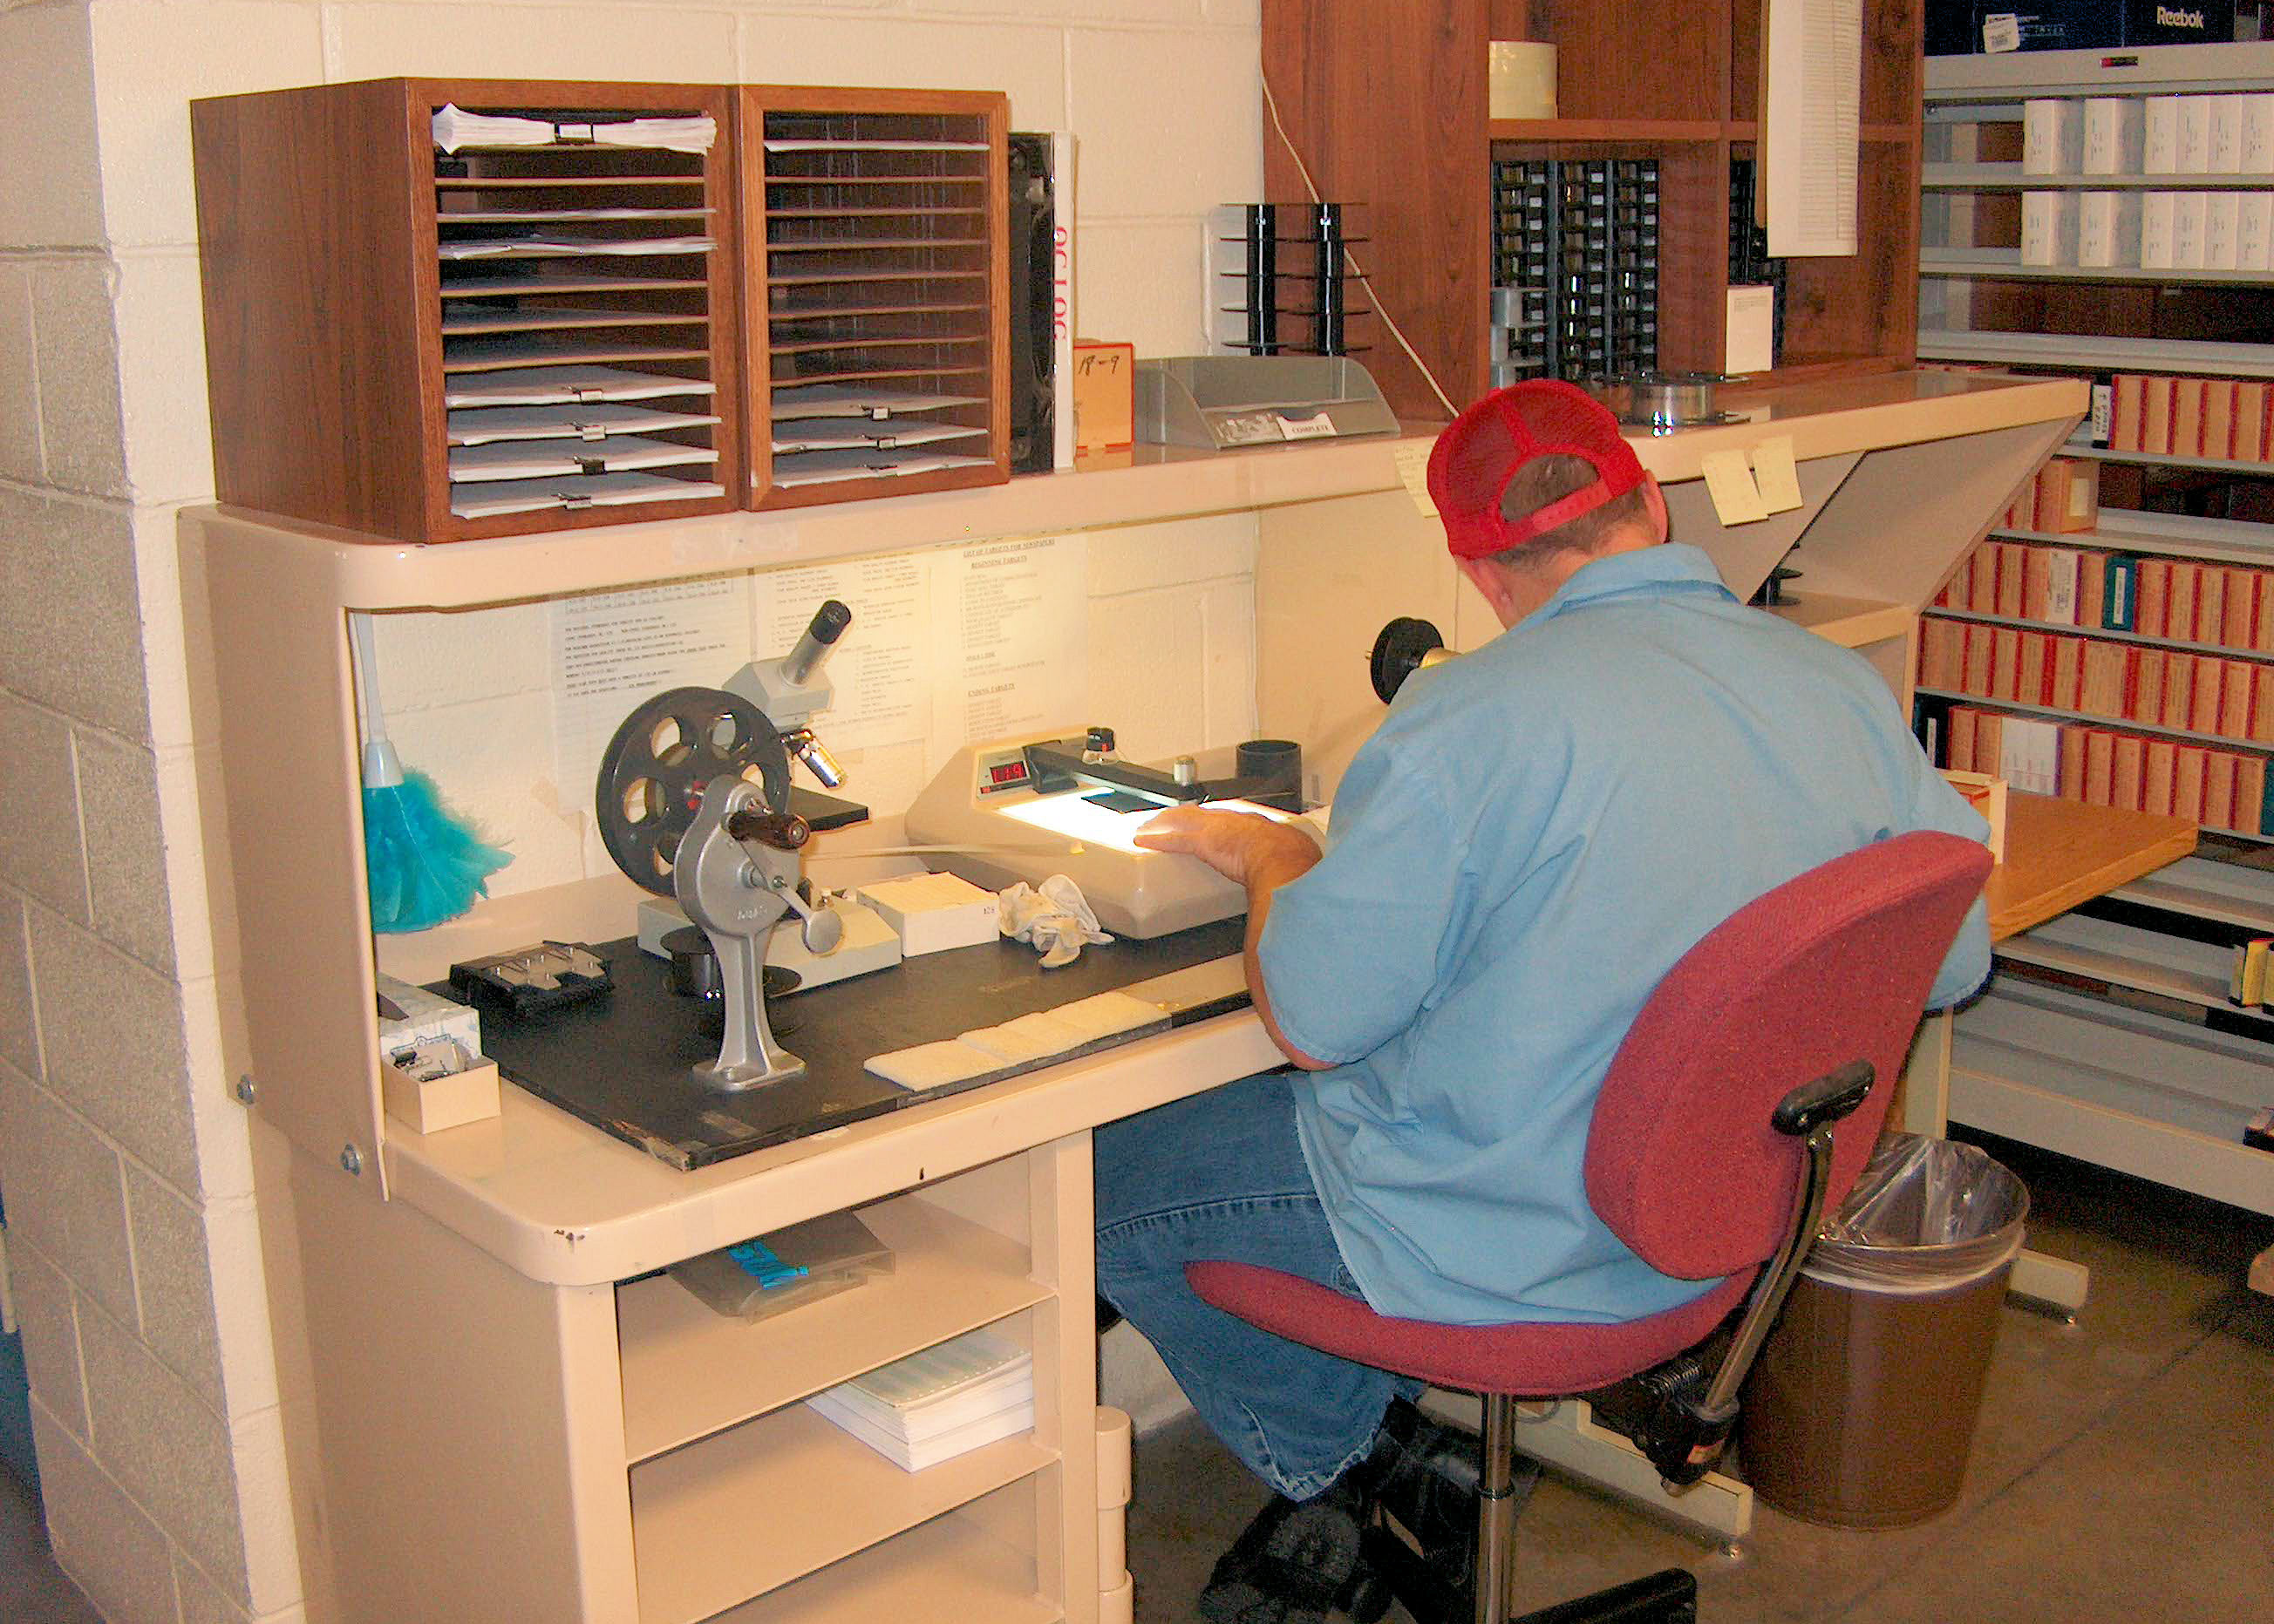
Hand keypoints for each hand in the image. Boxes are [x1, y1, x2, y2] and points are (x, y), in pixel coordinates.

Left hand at [1133, 805, 1316, 887]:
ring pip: (1185, 820)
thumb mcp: (1299, 866)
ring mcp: (1220, 829)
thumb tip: (1294, 903)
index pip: (1234, 819)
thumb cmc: (1298, 865)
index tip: (1212, 825)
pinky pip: (1174, 839)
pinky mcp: (1205, 841)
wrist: (1288, 861)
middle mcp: (1238, 821)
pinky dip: (1157, 839)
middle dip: (1188, 816)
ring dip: (1167, 822)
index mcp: (1261, 827)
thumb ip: (1291, 878)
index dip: (1219, 821)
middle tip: (1174, 819)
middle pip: (1206, 814)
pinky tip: (1143, 839)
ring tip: (1152, 826)